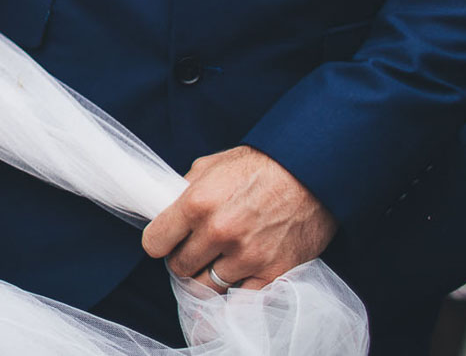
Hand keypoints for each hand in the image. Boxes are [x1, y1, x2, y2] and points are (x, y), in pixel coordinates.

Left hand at [141, 146, 335, 292]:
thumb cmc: (260, 165)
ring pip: (206, 287)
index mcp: (196, 203)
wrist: (311, 172)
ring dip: (208, 276)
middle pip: (179, 268)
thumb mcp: (210, 166)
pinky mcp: (273, 272)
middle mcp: (218, 232)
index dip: (159, 243)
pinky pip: (241, 300)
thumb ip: (183, 192)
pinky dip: (234, 293)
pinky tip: (235, 279)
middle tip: (195, 250)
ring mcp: (246, 256)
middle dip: (183, 260)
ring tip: (217, 261)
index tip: (166, 242)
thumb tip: (164, 212)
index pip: (155, 243)